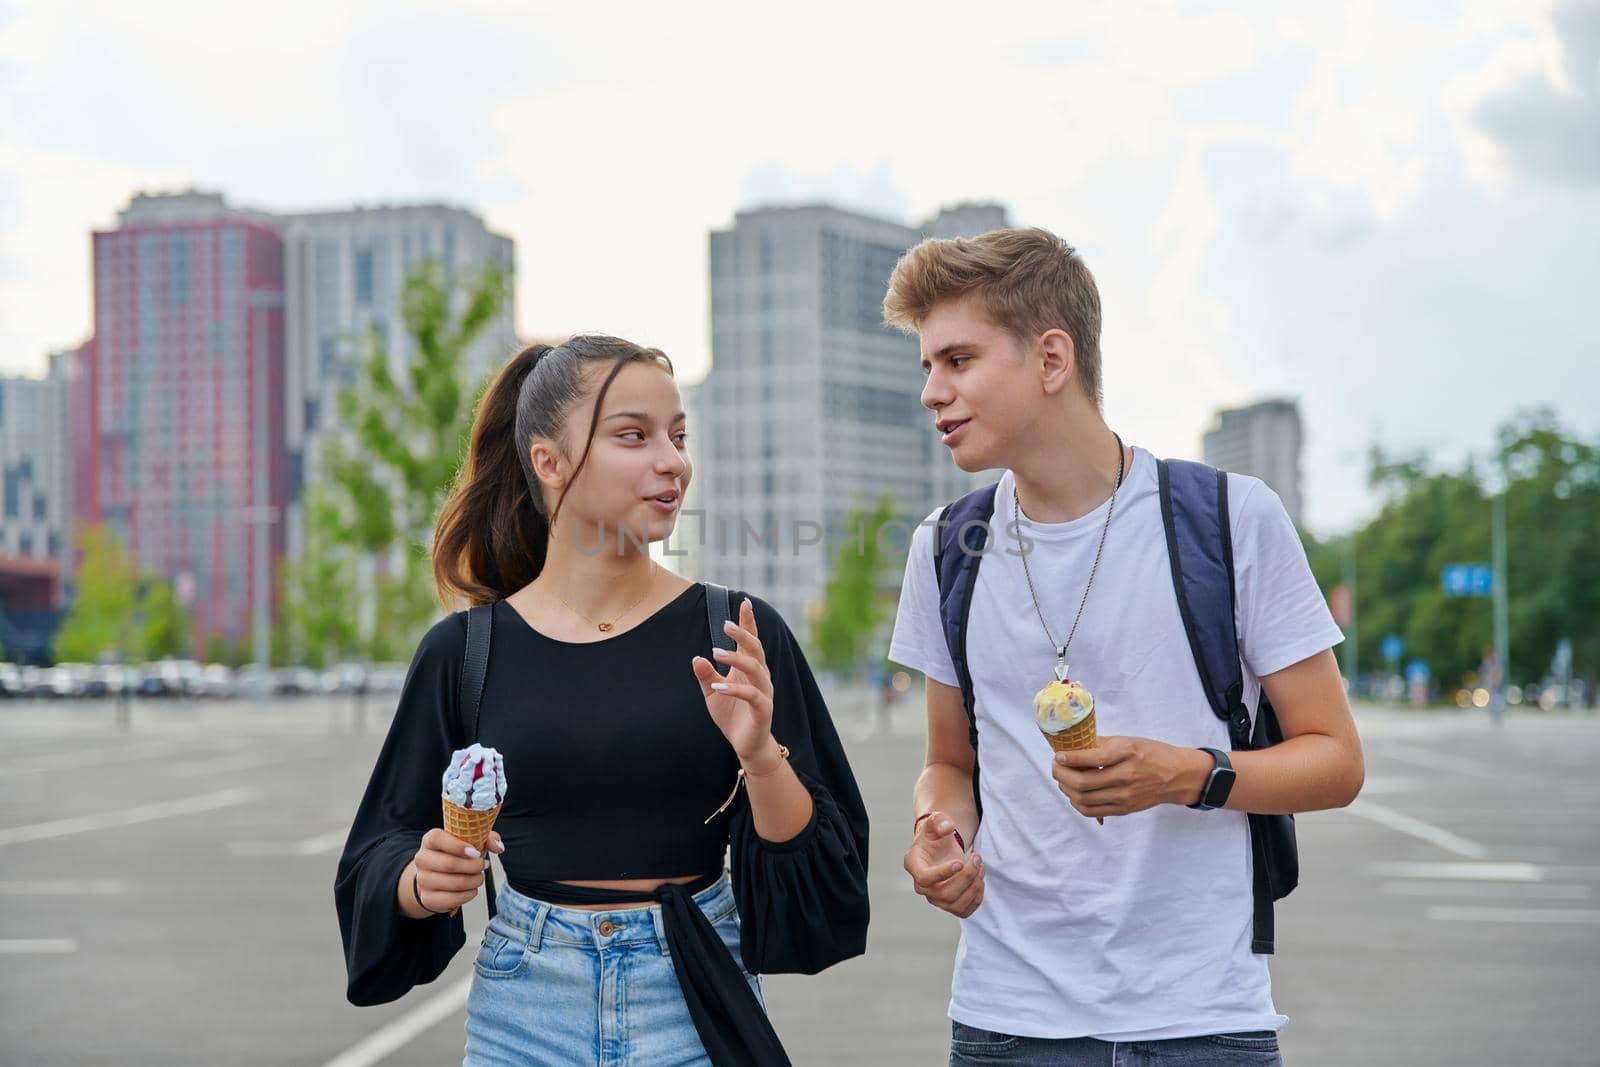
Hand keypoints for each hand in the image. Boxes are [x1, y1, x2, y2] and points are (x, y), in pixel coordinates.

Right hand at [410, 828, 504, 916]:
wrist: (435, 876)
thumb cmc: (456, 855)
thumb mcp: (470, 840)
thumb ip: (487, 838)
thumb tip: (498, 847)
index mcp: (430, 840)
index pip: (438, 839)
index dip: (458, 846)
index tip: (476, 852)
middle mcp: (422, 859)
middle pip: (450, 864)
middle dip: (473, 866)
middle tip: (483, 865)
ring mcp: (423, 880)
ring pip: (454, 883)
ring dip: (474, 881)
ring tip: (479, 877)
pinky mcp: (427, 898)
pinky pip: (452, 899)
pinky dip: (468, 895)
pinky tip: (472, 889)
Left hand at [691, 597, 776, 766]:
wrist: (747, 744)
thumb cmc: (732, 715)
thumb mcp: (712, 693)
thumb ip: (706, 675)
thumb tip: (696, 657)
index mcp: (749, 668)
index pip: (751, 641)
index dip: (748, 622)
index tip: (744, 602)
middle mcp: (760, 676)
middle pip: (756, 649)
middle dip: (743, 634)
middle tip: (725, 624)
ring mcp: (764, 692)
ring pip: (755, 668)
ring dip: (736, 658)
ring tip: (715, 652)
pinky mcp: (764, 709)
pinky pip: (752, 695)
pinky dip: (735, 689)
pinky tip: (718, 686)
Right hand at [903, 811, 984, 917]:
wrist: (940, 848)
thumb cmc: (935, 835)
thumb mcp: (935, 822)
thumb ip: (939, 821)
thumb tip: (946, 827)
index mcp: (914, 865)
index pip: (924, 878)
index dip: (942, 874)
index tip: (959, 862)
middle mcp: (922, 886)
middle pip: (944, 893)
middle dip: (966, 877)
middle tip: (977, 858)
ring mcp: (935, 898)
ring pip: (955, 905)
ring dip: (973, 887)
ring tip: (980, 866)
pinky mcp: (949, 904)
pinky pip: (964, 911)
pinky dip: (976, 898)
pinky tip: (980, 879)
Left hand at [1050, 736, 1205, 818]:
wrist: (1177, 776)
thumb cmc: (1152, 754)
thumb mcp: (1128, 741)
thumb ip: (1101, 744)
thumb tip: (1074, 746)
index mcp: (1127, 754)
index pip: (1091, 759)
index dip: (1069, 758)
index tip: (1059, 755)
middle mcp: (1126, 777)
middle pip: (1083, 783)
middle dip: (1061, 775)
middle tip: (1055, 767)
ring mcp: (1125, 796)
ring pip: (1084, 799)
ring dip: (1066, 790)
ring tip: (1062, 780)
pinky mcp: (1124, 809)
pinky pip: (1092, 811)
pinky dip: (1077, 803)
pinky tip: (1074, 794)